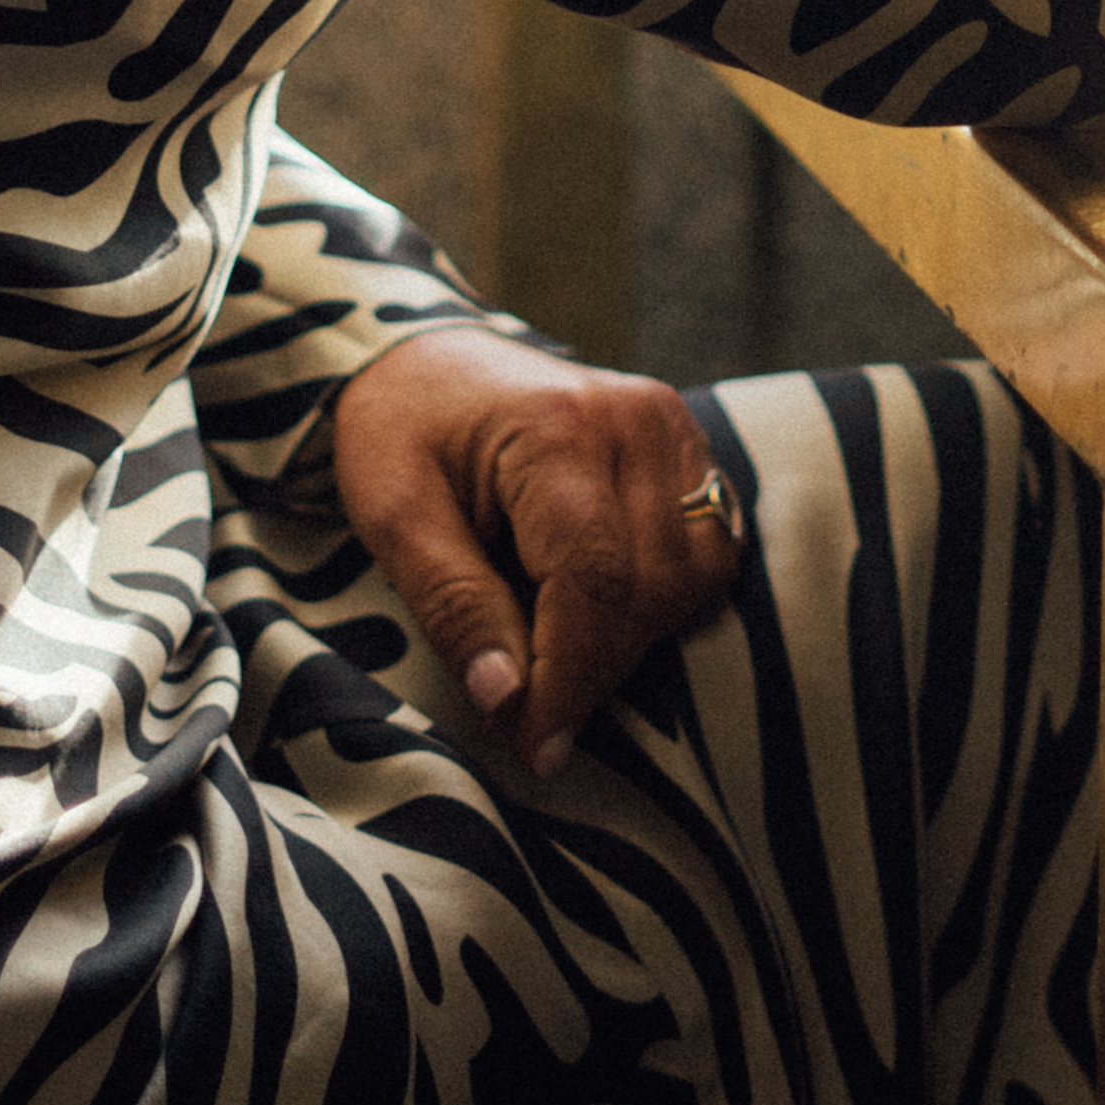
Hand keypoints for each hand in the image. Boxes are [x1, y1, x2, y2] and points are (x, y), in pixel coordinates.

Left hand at [329, 328, 742, 781]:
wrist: (431, 359)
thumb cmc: (402, 432)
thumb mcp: (393, 514)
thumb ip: (453, 603)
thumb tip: (507, 699)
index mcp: (556, 427)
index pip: (592, 579)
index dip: (568, 678)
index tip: (534, 745)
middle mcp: (635, 420)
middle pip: (646, 587)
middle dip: (590, 671)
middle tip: (529, 720)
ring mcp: (673, 428)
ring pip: (691, 577)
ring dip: (629, 639)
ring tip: (557, 656)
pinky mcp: (689, 447)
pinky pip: (711, 550)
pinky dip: (664, 599)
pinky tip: (602, 611)